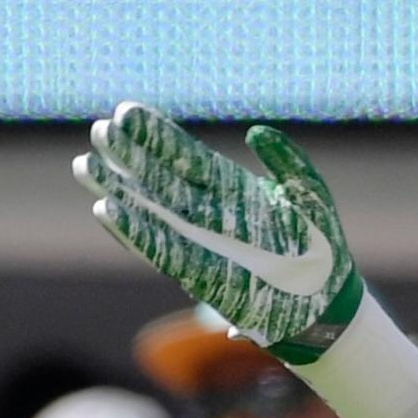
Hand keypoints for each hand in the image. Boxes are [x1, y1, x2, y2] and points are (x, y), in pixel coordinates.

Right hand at [73, 103, 366, 365]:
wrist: (331, 305)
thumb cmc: (323, 249)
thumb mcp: (311, 199)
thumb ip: (288, 165)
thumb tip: (257, 132)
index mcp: (234, 190)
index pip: (188, 156)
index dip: (158, 136)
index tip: (127, 112)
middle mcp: (212, 214)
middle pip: (163, 179)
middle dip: (131, 156)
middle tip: (99, 130)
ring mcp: (204, 244)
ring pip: (153, 212)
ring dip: (120, 190)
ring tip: (85, 165)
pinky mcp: (203, 277)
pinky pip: (163, 252)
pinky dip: (137, 234)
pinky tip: (108, 212)